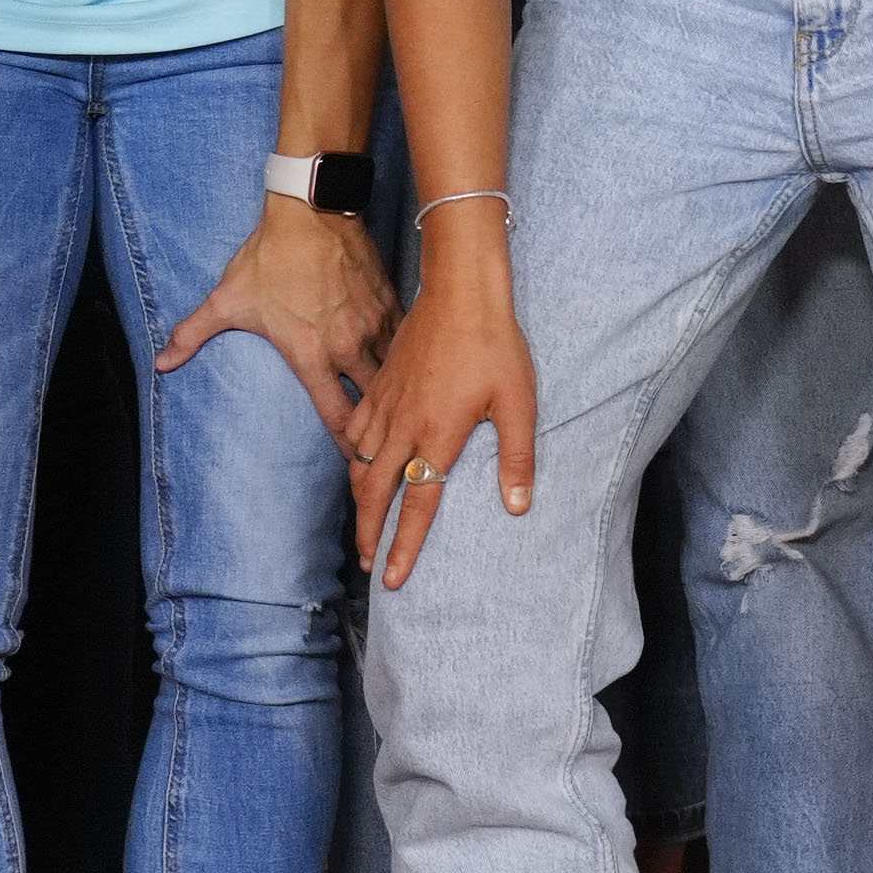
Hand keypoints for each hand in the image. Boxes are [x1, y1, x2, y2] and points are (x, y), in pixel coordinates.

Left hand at [155, 198, 389, 444]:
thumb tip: (159, 364)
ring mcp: (376, 324)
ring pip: (398, 374)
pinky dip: (408, 359)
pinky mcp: (392, 303)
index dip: (346, 447)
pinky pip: (406, 342)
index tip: (353, 468)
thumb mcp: (226, 299)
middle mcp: (349, 346)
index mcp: (311, 354)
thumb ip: (191, 335)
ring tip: (404, 418)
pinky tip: (412, 370)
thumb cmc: (270, 257)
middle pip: (376, 404)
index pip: (336, 416)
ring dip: (398, 395)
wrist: (313, 212)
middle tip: (384, 452)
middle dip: (380, 430)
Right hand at [355, 240, 538, 587]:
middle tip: (369, 563)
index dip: (404, 545)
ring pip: (359, 464)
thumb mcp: (518, 402)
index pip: (418, 504)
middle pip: (375, 492)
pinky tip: (359, 466)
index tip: (393, 578)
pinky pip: (355, 432)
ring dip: (359, 500)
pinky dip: (353, 457)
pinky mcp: (378, 388)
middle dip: (369, 532)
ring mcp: (385, 406)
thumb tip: (518, 507)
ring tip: (364, 525)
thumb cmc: (496, 347)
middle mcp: (403, 427)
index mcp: (438, 435)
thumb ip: (516, 457)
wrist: (460, 295)